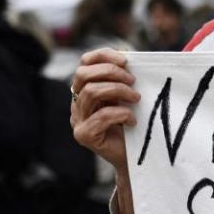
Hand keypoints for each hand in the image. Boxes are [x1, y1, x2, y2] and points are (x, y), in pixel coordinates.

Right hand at [70, 47, 139, 171]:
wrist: (135, 158)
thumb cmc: (132, 124)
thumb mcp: (127, 97)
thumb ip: (123, 79)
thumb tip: (128, 57)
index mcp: (85, 89)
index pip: (85, 63)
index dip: (103, 55)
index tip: (126, 60)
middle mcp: (77, 103)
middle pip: (83, 74)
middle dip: (111, 72)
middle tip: (133, 81)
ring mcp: (78, 120)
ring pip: (90, 92)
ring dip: (118, 90)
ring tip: (136, 98)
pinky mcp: (84, 135)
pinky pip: (100, 116)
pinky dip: (121, 113)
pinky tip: (132, 121)